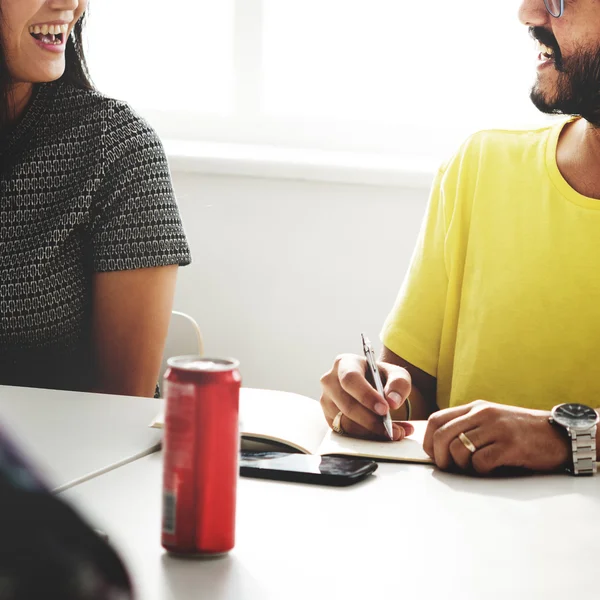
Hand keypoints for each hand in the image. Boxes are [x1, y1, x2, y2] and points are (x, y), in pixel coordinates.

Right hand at [319, 354, 413, 440]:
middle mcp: (330, 381)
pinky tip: (384, 433)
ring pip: (346, 422)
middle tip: (393, 429)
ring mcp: (327, 401)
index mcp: (345, 363)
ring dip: (372, 431)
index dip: (366, 396)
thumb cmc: (382, 377)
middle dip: (372, 420)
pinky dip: (367, 436)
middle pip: (347, 405)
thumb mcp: (396, 374)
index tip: (385, 409)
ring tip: (396, 432)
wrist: (373, 386)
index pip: (350, 379)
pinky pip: (346, 432)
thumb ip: (399, 384)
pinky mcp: (329, 418)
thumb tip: (393, 402)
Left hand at [423, 400, 569, 474]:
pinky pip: (481, 462)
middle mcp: (483, 414)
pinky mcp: (510, 445)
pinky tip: (492, 469)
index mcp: (476, 407)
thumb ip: (469, 426)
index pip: (437, 419)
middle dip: (439, 457)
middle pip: (442, 435)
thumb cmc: (522, 432)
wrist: (558, 434)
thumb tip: (439, 446)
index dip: (428, 440)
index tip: (433, 455)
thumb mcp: (492, 420)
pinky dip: (481, 471)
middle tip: (448, 468)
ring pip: (458, 449)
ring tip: (474, 468)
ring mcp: (496, 428)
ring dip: (461, 466)